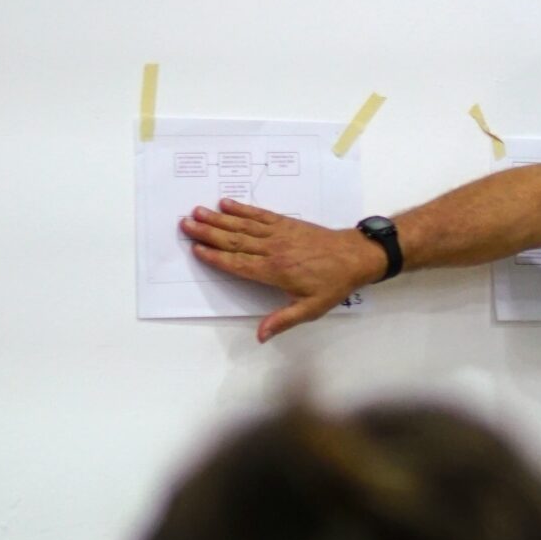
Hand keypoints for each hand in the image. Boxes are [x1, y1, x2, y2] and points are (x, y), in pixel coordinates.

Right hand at [181, 200, 383, 341]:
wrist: (355, 257)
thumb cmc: (333, 284)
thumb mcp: (311, 309)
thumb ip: (283, 320)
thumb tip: (260, 335)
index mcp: (275, 271)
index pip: (238, 264)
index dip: (216, 257)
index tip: (196, 250)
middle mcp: (273, 249)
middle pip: (234, 241)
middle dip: (208, 233)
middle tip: (185, 225)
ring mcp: (279, 233)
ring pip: (243, 226)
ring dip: (218, 219)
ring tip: (197, 212)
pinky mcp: (286, 223)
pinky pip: (260, 215)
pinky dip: (242, 209)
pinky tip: (226, 204)